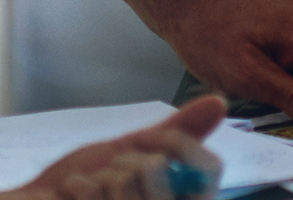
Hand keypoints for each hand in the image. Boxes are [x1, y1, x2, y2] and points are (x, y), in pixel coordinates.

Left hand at [0, 97, 230, 199]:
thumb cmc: (82, 186)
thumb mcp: (132, 153)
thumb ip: (176, 133)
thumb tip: (219, 102)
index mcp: (177, 198)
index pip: (209, 170)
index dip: (181, 146)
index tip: (149, 138)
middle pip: (163, 169)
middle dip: (129, 161)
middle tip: (110, 174)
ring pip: (134, 179)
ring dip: (103, 177)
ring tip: (90, 190)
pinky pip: (103, 193)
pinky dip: (82, 187)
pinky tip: (73, 198)